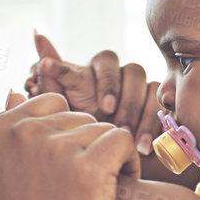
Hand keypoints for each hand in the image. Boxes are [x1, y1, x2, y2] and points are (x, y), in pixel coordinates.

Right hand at [0, 91, 140, 199]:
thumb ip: (7, 137)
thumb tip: (16, 91)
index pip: (52, 106)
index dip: (67, 138)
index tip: (64, 174)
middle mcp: (24, 132)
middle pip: (81, 118)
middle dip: (88, 149)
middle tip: (80, 192)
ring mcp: (55, 147)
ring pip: (104, 130)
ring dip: (108, 160)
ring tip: (96, 197)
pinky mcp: (88, 167)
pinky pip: (123, 142)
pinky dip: (128, 164)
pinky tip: (117, 192)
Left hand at [24, 33, 163, 155]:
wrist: (105, 165)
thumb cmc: (81, 136)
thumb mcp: (63, 111)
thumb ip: (51, 79)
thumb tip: (37, 34)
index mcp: (98, 73)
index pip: (104, 62)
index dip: (106, 81)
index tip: (102, 104)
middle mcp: (123, 76)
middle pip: (131, 70)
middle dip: (121, 93)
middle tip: (109, 113)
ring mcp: (143, 88)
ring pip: (147, 86)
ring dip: (135, 111)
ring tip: (124, 134)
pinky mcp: (161, 103)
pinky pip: (162, 104)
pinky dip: (152, 124)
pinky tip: (142, 144)